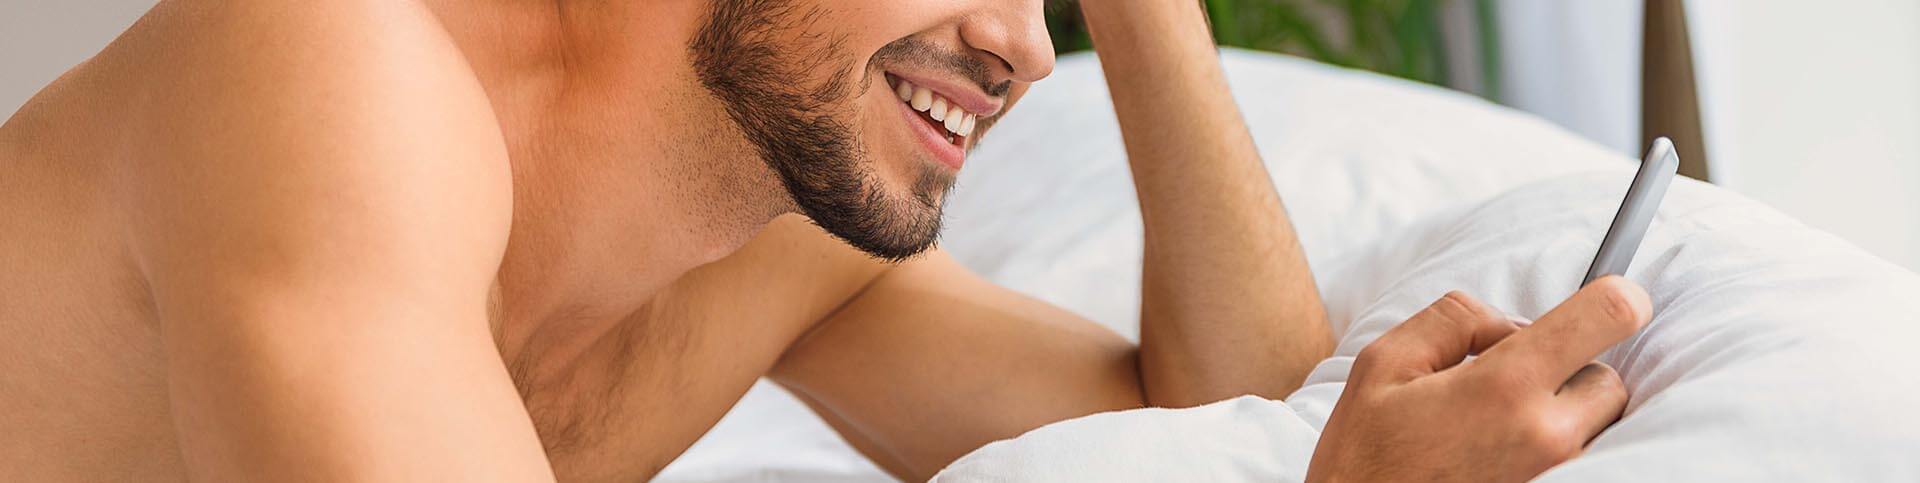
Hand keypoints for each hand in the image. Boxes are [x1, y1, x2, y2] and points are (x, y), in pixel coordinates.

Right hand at [1305, 277, 1652, 482]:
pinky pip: (1579, 461)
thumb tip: (1509, 323)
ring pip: (1597, 425)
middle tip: (1511, 381)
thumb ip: (1453, 319)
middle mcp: (1546, 436)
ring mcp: (1556, 477)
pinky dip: (1554, 449)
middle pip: (1607, 378)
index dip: (1615, 298)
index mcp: (1504, 388)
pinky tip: (1502, 454)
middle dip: (1569, 369)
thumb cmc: (1365, 457)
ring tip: (1500, 426)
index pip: (1605, 318)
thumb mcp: (1383, 364)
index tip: (1612, 300)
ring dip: (1564, 413)